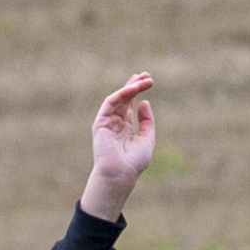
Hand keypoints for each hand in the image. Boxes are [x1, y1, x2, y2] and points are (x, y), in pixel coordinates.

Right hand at [82, 73, 158, 221]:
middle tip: (146, 75)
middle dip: (134, 86)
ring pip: (118, 99)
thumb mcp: (147, 139)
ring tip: (142, 79)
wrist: (120, 174)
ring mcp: (107, 122)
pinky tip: (132, 89)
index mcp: (125, 128)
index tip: (149, 81)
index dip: (138, 92)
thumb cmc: (134, 162)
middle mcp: (115, 123)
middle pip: (124, 99)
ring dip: (130, 87)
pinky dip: (121, 94)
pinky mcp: (100, 122)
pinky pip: (110, 104)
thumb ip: (147, 121)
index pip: (130, 105)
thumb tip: (145, 102)